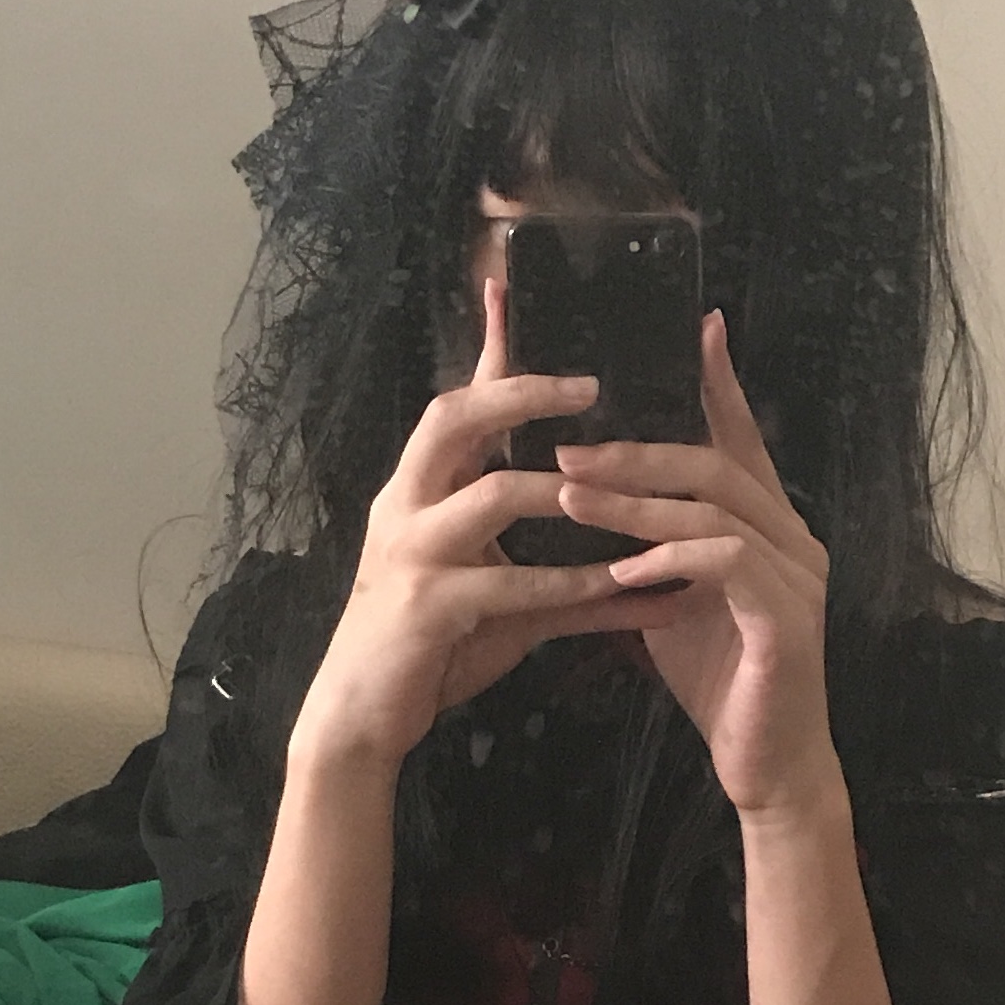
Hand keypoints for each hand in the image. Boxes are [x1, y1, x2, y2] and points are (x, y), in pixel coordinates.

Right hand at [294, 278, 652, 775]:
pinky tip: (620, 583)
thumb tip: (644, 573)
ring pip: (492, 494)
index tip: (513, 288)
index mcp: (419, 489)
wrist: (359, 717)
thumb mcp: (495, 598)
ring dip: (565, 488)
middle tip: (590, 385)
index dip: (489, 348)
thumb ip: (562, 575)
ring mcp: (412, 553)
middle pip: (456, 418)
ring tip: (625, 486)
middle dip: (522, 392)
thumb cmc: (428, 650)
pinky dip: (570, 583)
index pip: (459, 404)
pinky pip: (509, 585)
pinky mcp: (427, 607)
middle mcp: (407, 505)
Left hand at [553, 312, 843, 822]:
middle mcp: (793, 538)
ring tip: (571, 495)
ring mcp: (797, 577)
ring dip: (636, 502)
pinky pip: (726, 566)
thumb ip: (653, 548)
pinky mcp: (787, 621)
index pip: (738, 440)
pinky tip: (622, 569)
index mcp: (769, 526)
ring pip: (714, 510)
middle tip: (565, 445)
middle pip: (715, 464)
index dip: (716, 384)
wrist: (766, 768)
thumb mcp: (673, 601)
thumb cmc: (720, 683)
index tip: (689, 329)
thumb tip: (594, 501)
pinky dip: (670, 560)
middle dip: (637, 449)